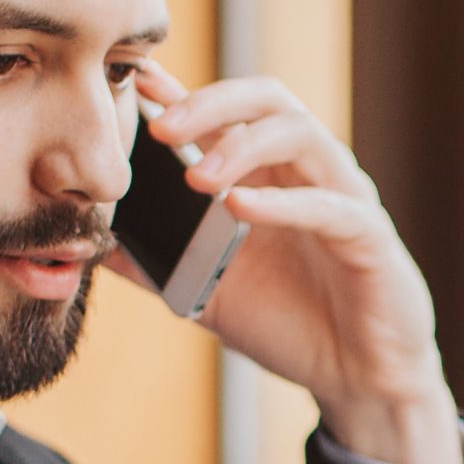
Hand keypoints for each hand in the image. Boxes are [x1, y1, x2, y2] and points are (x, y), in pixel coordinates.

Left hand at [129, 64, 463, 463]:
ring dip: (242, 145)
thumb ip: (160, 260)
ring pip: (301, 135)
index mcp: (273, 177)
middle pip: (267, 102)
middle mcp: (310, 174)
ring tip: (196, 176)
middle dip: (211, 104)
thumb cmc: (293, 326)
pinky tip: (240, 207)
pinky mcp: (369, 238)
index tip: (134, 83)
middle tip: (159, 128)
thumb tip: (94, 243)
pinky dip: (282, 203)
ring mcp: (344, 199)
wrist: (355, 380)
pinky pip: (330, 206)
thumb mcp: (210, 291)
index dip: (184, 92)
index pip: (230, 114)